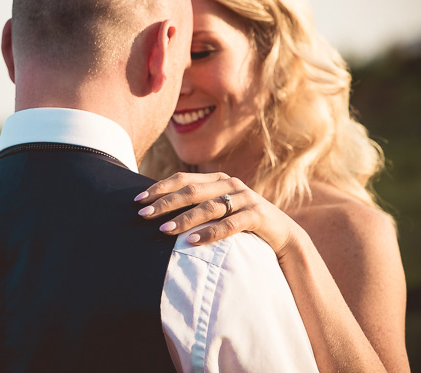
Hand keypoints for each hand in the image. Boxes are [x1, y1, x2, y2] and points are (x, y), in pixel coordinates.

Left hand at [134, 172, 300, 258]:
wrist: (282, 234)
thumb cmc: (241, 221)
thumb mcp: (219, 209)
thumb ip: (197, 205)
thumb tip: (159, 211)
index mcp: (217, 179)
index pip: (182, 179)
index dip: (159, 188)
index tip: (138, 200)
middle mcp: (230, 184)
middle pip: (191, 191)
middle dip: (164, 203)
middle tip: (143, 215)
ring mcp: (245, 198)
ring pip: (208, 207)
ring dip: (184, 219)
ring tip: (164, 230)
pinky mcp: (257, 215)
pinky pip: (230, 224)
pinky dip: (210, 233)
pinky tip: (192, 242)